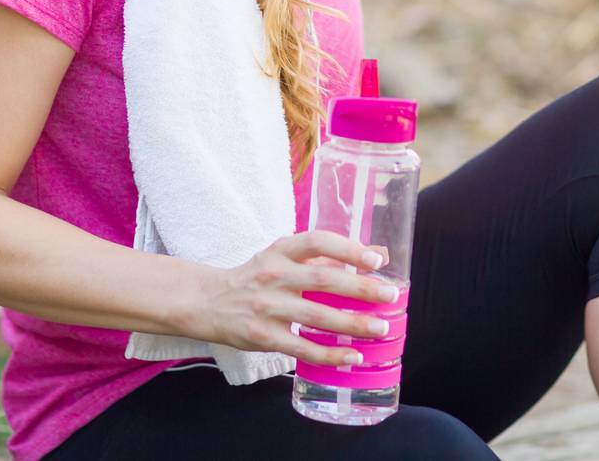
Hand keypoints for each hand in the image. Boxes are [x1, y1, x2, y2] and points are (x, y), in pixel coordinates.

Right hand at [183, 231, 399, 365]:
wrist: (209, 301)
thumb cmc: (257, 277)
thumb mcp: (286, 257)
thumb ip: (329, 256)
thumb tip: (379, 254)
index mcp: (281, 251)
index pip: (317, 243)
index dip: (348, 249)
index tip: (375, 260)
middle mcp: (274, 276)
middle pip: (323, 280)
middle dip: (360, 289)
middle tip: (390, 296)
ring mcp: (268, 307)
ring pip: (317, 317)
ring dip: (352, 324)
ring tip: (380, 328)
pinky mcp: (264, 336)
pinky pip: (302, 348)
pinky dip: (329, 354)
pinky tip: (352, 356)